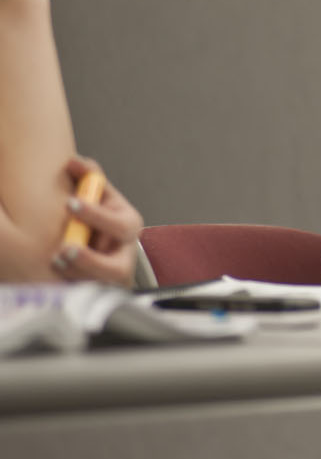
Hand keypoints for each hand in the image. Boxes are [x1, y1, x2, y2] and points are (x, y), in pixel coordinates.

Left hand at [52, 155, 143, 287]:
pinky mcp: (100, 294)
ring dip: (76, 275)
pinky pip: (86, 297)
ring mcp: (113, 279)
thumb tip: (74, 162)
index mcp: (128, 225)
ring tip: (55, 261)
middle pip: (116, 268)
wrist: (107, 246)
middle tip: (64, 249)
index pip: (118, 223)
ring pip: (99, 288)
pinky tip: (54, 276)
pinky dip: (69, 288)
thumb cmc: (102, 218)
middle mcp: (125, 255)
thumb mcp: (101, 196)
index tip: (70, 203)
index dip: (95, 214)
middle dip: (90, 261)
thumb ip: (90, 178)